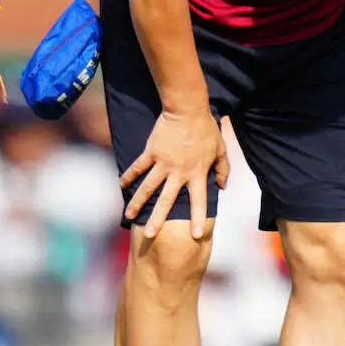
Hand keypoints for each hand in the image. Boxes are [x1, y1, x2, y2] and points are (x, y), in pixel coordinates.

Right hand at [121, 108, 228, 239]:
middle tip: (150, 235)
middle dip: (158, 219)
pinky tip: (121, 186)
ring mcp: (163, 163)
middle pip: (167, 200)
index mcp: (197, 173)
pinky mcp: (151, 152)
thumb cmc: (206, 130)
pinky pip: (138, 167)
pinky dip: (129, 176)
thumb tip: (222, 186)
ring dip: (137, 203)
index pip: (199, 201)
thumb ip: (222, 169)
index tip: (195, 236)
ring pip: (148, 187)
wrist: (187, 109)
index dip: (197, 218)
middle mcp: (179, 172)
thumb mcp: (220, 150)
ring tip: (129, 216)